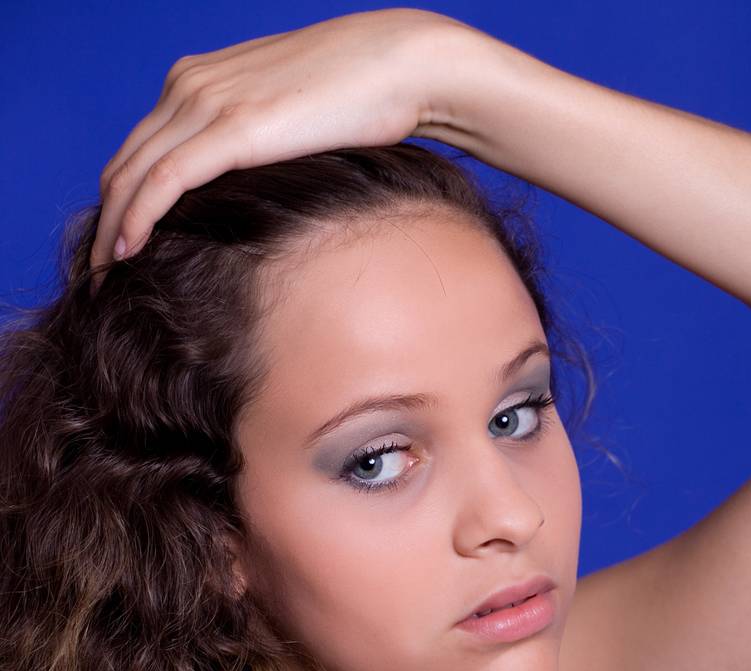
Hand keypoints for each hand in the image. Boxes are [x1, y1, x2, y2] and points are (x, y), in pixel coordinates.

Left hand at [89, 7, 475, 285]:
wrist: (397, 64)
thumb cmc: (361, 97)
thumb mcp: (291, 121)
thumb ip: (258, 145)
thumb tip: (256, 195)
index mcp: (200, 80)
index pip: (142, 147)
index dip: (122, 197)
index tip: (120, 243)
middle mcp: (190, 85)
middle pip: (125, 162)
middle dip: (106, 218)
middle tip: (99, 270)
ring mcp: (204, 103)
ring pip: (133, 174)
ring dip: (112, 227)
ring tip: (104, 273)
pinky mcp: (227, 129)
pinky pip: (163, 181)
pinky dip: (136, 217)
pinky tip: (126, 250)